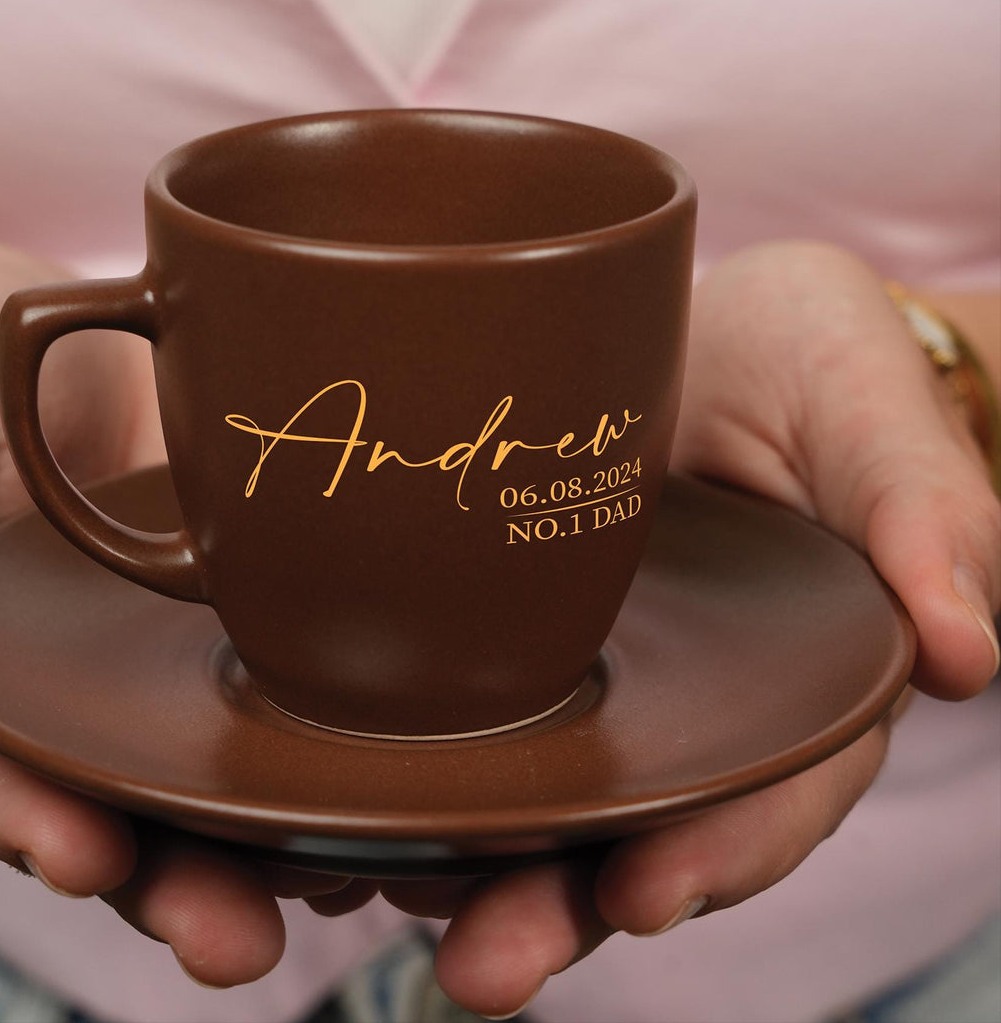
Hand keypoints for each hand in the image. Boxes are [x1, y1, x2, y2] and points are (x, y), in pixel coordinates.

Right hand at [0, 242, 349, 987]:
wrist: (30, 342)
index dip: (24, 812)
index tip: (84, 853)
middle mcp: (36, 705)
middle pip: (94, 811)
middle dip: (163, 881)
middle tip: (232, 938)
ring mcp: (125, 689)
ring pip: (184, 795)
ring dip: (251, 854)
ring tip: (327, 890)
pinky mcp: (204, 652)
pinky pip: (247, 728)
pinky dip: (302, 777)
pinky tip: (370, 807)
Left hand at [372, 242, 999, 1017]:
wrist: (709, 328)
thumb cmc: (816, 359)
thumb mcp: (869, 405)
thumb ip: (926, 513)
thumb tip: (966, 653)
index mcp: (797, 679)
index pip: (770, 791)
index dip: (720, 849)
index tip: (646, 893)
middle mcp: (690, 704)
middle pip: (634, 830)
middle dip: (562, 902)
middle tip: (484, 970)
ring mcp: (594, 677)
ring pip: (539, 800)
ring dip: (470, 867)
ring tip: (379, 906)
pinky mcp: (514, 636)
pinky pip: (469, 722)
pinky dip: (418, 777)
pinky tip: (347, 815)